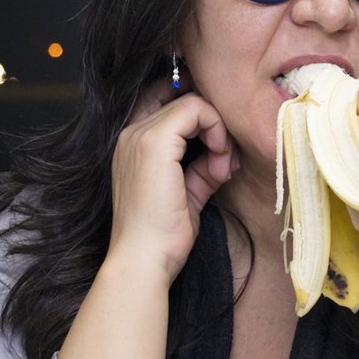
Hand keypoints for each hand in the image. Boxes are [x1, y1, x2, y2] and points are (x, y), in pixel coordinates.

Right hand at [107, 80, 239, 287]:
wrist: (144, 259)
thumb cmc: (161, 236)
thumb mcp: (188, 192)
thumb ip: (202, 168)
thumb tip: (223, 155)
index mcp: (133, 145)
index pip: (164, 98)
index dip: (197, 110)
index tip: (218, 140)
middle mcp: (131, 134)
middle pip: (185, 101)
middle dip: (216, 126)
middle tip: (226, 162)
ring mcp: (140, 135)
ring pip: (194, 103)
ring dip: (219, 132)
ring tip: (223, 169)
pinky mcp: (155, 142)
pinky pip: (196, 110)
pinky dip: (217, 131)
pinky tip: (220, 165)